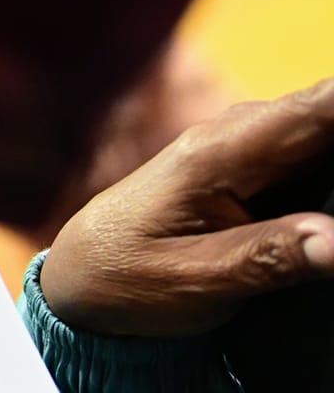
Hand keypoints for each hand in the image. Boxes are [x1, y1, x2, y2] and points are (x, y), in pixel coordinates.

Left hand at [39, 77, 333, 335]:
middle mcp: (241, 137)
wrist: (83, 282)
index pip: (317, 110)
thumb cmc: (125, 277)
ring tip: (333, 221)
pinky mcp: (266, 174)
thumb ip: (266, 257)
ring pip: (332, 136)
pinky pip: (323, 159)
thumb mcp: (191, 280)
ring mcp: (256, 152)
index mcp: (218, 152)